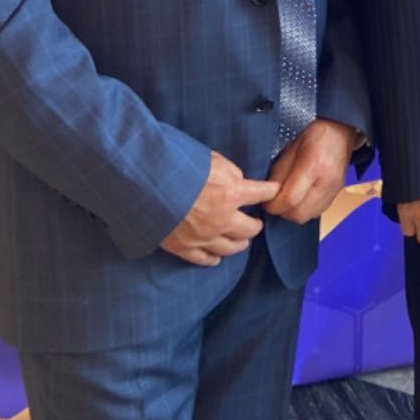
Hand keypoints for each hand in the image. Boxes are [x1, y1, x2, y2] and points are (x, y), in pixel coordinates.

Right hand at [160, 152, 279, 266]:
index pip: (262, 194)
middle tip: (256, 222)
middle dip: (255, 225)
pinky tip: (217, 258)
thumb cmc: (178, 166)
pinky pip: (205, 260)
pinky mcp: (185, 248)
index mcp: (231, 193)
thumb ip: (230, 171)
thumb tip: (237, 180)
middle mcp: (222, 219)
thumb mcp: (211, 159)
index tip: (274, 191)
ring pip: (231, 248)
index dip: (270, 191)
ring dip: (239, 243)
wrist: (145, 186)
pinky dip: (214, 259)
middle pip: (250, 229)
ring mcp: (204, 237)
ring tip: (242, 241)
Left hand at [264, 118, 360, 224]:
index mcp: (314, 165)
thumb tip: (268, 194)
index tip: (266, 201)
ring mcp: (333, 190)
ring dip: (293, 212)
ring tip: (288, 199)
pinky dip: (304, 210)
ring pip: (307, 216)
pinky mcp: (336, 195)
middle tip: (275, 201)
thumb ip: (279, 173)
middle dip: (282, 212)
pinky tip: (300, 198)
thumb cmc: (316, 136)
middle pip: (299, 214)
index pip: (290, 199)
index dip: (273, 205)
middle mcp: (326, 182)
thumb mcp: (291, 148)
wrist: (342, 133)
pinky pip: (316, 213)